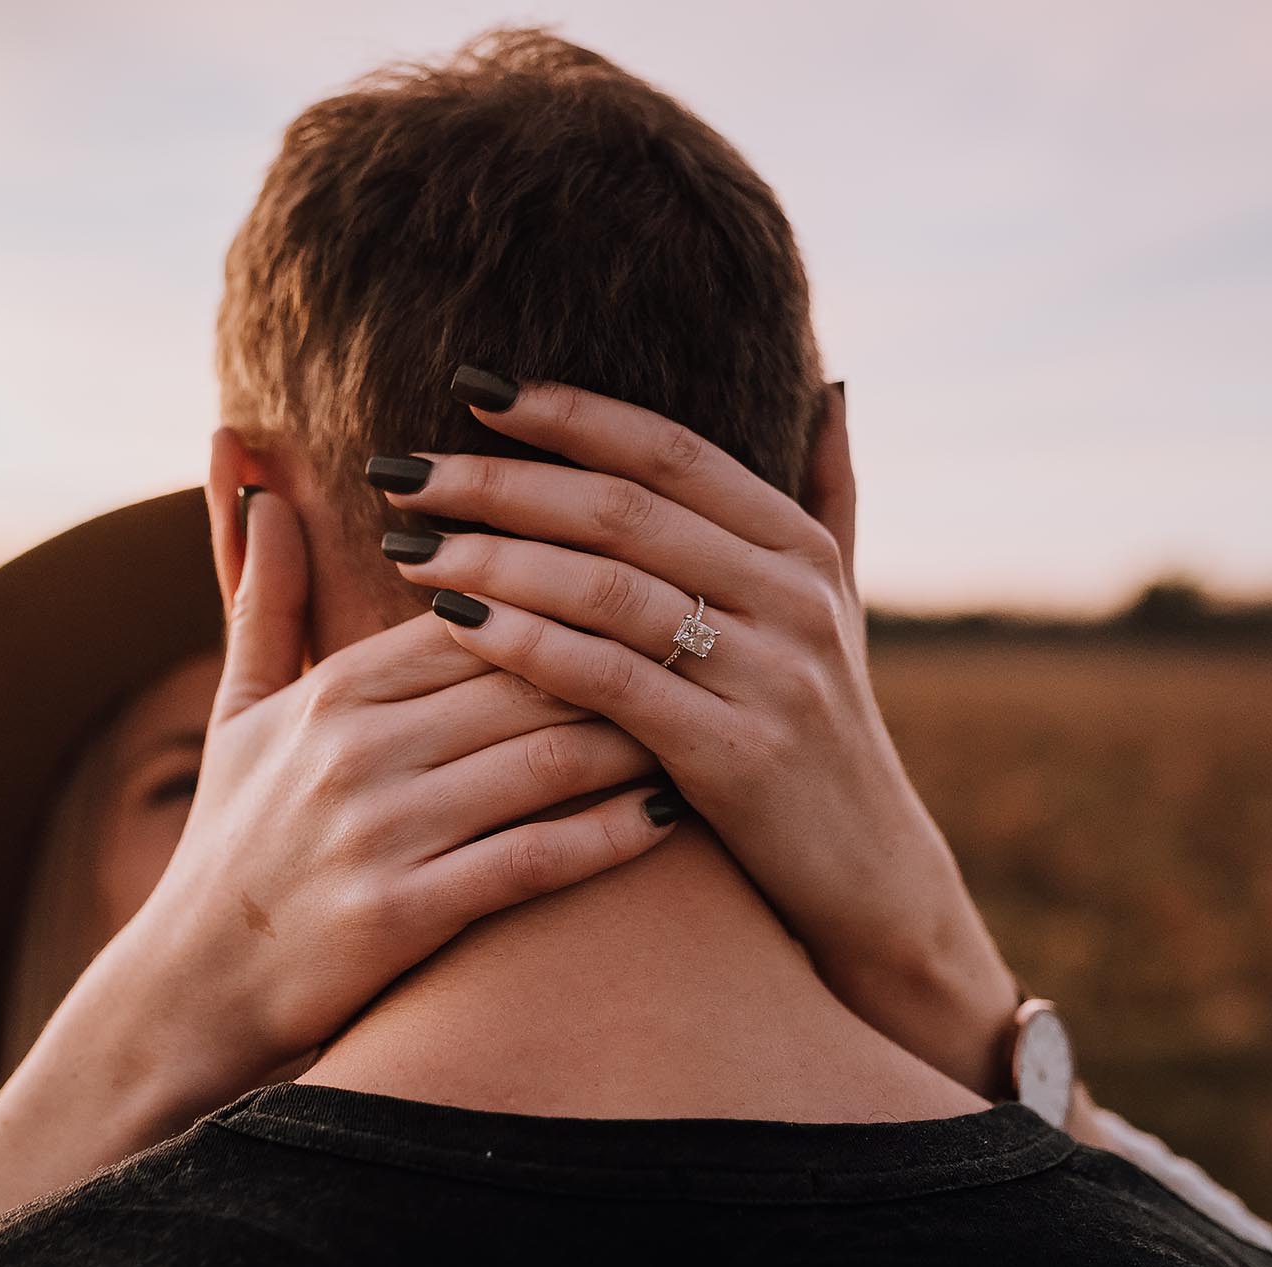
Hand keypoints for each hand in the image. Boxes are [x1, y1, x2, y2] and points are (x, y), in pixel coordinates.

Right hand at [118, 480, 680, 1087]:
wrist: (189, 990)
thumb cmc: (230, 843)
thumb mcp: (236, 711)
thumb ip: (261, 594)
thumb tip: (256, 477)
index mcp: (332, 691)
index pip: (478, 613)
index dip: (567, 591)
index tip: (651, 579)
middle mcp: (356, 750)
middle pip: (528, 674)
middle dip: (625, 653)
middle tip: (712, 638)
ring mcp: (379, 832)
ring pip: (545, 759)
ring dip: (639, 736)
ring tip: (708, 717)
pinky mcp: (401, 914)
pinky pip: (532, 860)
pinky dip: (609, 835)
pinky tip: (672, 816)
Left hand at [375, 377, 1020, 1095]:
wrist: (870, 877)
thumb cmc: (823, 732)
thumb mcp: (840, 608)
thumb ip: (831, 496)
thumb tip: (831, 385)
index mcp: (801, 548)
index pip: (668, 452)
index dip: (569, 415)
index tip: (473, 391)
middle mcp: (793, 596)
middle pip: (621, 512)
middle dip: (499, 484)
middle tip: (400, 472)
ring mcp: (770, 675)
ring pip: (608, 591)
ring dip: (495, 560)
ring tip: (406, 548)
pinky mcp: (738, 754)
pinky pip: (609, 681)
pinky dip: (526, 644)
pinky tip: (453, 623)